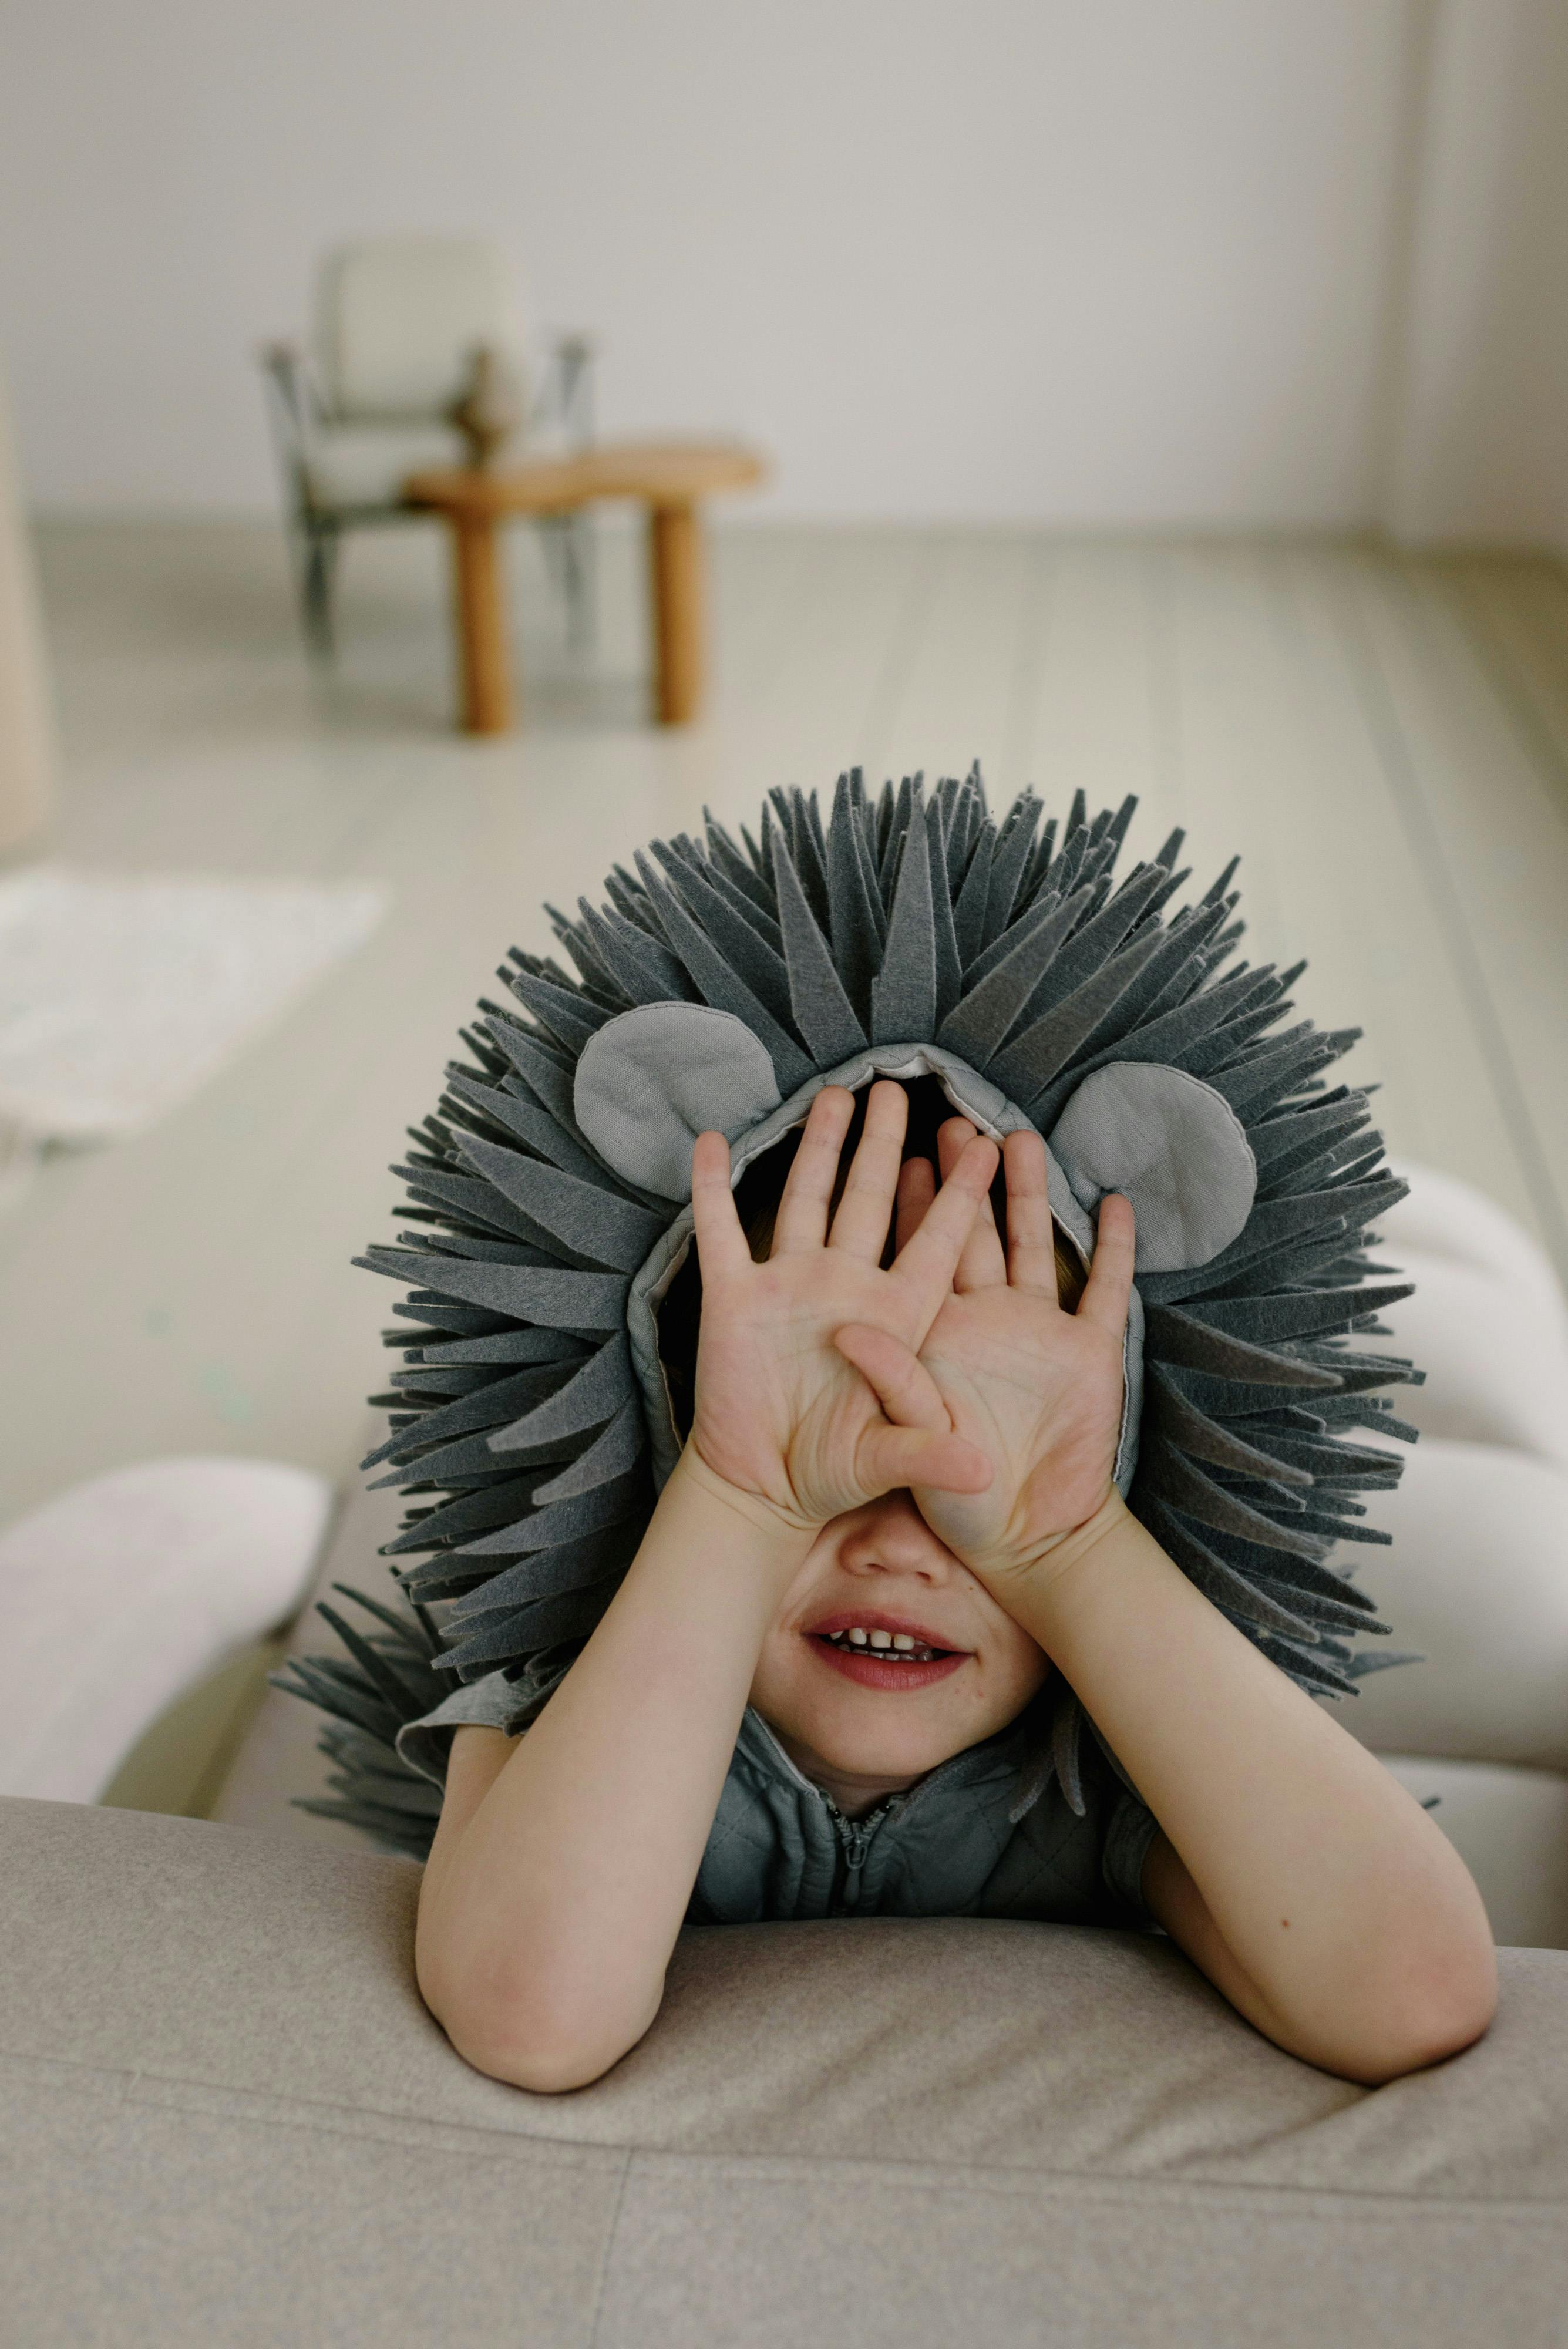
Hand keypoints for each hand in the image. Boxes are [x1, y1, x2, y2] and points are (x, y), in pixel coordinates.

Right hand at [688, 1084, 998, 1532]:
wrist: (758, 1491)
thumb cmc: (829, 1475)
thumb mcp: (884, 1462)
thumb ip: (927, 1456)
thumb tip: (983, 1473)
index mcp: (893, 1318)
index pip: (935, 1245)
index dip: (958, 1198)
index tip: (984, 1147)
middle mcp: (844, 1288)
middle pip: (870, 1200)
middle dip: (885, 1146)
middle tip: (901, 1093)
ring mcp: (788, 1286)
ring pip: (807, 1197)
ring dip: (819, 1146)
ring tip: (837, 1094)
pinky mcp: (732, 1297)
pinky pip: (720, 1230)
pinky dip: (712, 1187)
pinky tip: (714, 1141)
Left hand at [833, 1118, 1133, 1583]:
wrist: (1023, 1541)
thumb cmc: (952, 1501)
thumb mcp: (906, 1443)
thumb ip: (888, 1385)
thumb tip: (846, 1333)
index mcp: (934, 1334)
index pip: (921, 1253)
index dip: (919, 1203)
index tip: (910, 1149)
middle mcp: (983, 1320)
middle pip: (971, 1232)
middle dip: (964, 1176)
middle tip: (952, 1118)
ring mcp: (1037, 1332)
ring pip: (1032, 1243)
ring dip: (1028, 1193)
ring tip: (1021, 1138)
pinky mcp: (1089, 1353)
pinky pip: (1104, 1289)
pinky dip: (1112, 1249)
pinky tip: (1114, 1203)